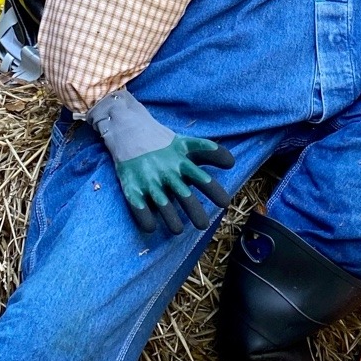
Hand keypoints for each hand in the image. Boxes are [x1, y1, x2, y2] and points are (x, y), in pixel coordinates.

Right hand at [87, 89, 234, 236]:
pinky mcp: (131, 187)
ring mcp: (149, 180)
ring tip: (178, 230)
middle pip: (183, 194)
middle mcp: (167, 172)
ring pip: (162, 204)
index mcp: (181, 162)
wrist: (128, 130)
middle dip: (194, 211)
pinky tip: (151, 227)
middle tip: (203, 226)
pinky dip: (145, 218)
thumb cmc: (162, 142)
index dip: (214, 190)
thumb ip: (209, 152)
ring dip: (171, 219)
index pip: (201, 177)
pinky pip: (138, 207)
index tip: (225, 204)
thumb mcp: (186, 144)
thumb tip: (232, 163)